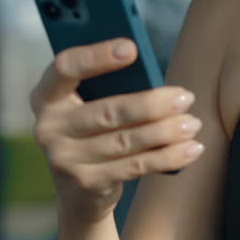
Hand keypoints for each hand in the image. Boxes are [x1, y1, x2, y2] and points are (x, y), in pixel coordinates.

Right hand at [29, 38, 203, 220]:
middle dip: (151, 104)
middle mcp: (48, 127)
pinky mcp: (86, 183)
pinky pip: (135, 166)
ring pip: (125, 141)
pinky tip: (191, 149)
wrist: (80, 191)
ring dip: (165, 132)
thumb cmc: (94, 132)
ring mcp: (64, 159)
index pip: (65, 68)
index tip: (131, 48)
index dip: (96, 56)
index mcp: (46, 96)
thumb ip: (110, 87)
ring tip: (192, 124)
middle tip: (185, 97)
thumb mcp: (90, 106)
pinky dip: (167, 157)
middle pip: (107, 111)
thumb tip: (153, 77)